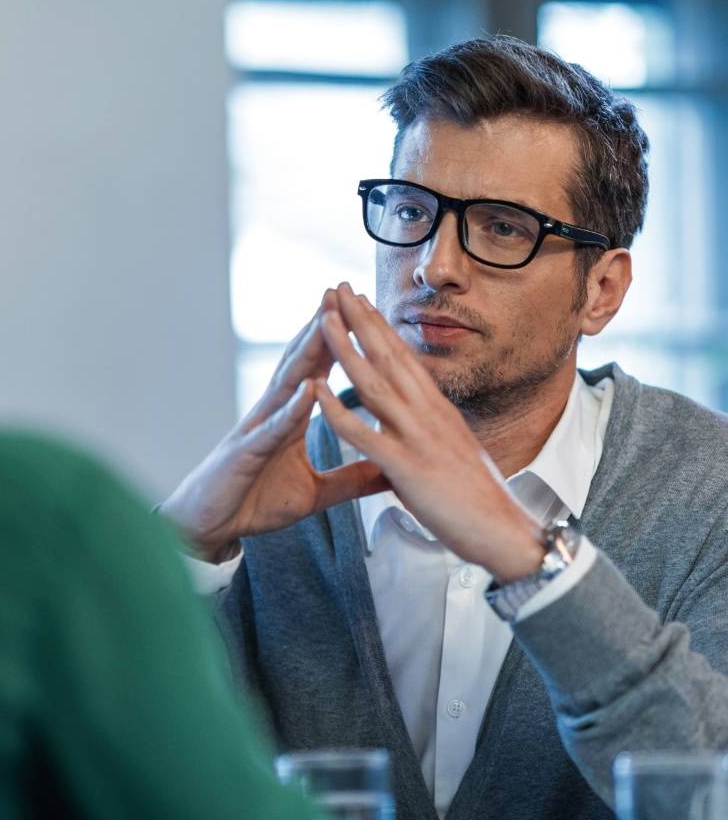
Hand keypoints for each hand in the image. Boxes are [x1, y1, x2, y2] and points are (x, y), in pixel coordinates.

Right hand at [160, 290, 389, 562]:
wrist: (209, 527)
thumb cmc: (255, 504)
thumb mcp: (315, 494)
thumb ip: (350, 480)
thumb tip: (389, 472)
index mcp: (290, 419)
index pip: (318, 371)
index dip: (340, 341)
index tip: (364, 311)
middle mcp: (273, 415)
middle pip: (301, 364)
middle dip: (322, 327)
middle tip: (342, 291)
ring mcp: (258, 430)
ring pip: (286, 384)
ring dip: (306, 352)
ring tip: (326, 321)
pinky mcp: (246, 454)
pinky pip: (272, 429)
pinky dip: (291, 409)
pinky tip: (308, 391)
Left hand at [314, 284, 545, 583]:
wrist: (503, 531)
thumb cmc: (475, 496)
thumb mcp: (451, 449)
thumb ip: (428, 429)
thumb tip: (416, 417)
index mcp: (437, 408)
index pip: (404, 357)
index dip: (379, 326)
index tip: (359, 301)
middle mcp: (428, 413)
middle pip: (388, 356)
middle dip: (360, 320)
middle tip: (336, 288)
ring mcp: (417, 436)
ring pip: (373, 383)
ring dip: (345, 349)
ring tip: (322, 319)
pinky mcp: (405, 466)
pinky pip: (364, 433)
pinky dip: (337, 410)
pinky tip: (315, 391)